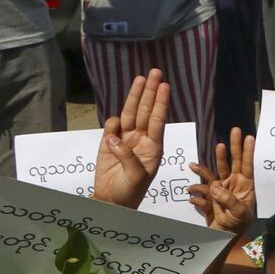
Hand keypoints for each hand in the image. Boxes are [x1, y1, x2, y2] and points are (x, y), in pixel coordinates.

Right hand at [93, 70, 168, 209]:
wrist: (112, 201)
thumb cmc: (130, 192)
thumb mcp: (136, 177)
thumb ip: (127, 157)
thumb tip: (113, 138)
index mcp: (154, 147)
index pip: (158, 119)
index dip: (160, 102)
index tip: (165, 86)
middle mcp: (141, 139)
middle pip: (146, 110)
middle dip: (150, 91)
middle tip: (155, 72)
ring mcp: (125, 140)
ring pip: (130, 113)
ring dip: (135, 96)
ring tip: (140, 79)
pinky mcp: (109, 143)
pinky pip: (112, 126)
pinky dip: (113, 122)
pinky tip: (116, 124)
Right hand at [188, 129, 256, 233]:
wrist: (224, 239)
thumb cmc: (237, 226)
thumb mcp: (239, 214)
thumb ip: (229, 200)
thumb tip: (216, 187)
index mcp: (244, 187)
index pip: (246, 166)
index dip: (247, 152)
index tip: (249, 137)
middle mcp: (232, 185)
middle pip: (231, 163)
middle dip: (232, 147)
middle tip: (234, 130)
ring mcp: (219, 191)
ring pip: (212, 175)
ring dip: (203, 169)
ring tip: (194, 164)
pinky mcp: (209, 199)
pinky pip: (201, 193)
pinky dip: (196, 195)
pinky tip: (191, 198)